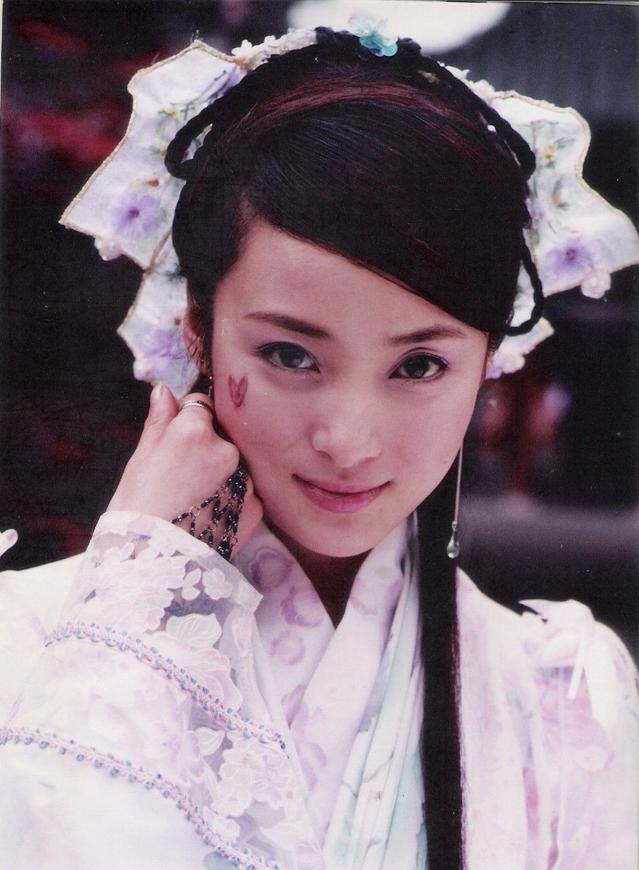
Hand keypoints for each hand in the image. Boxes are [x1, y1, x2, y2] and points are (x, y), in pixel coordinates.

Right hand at [108, 384, 262, 554]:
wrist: (152, 566)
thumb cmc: (138, 510)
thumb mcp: (141, 459)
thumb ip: (159, 421)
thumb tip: (164, 392)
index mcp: (195, 431)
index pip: (201, 405)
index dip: (187, 421)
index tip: (176, 441)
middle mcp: (227, 450)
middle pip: (221, 436)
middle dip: (207, 448)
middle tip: (183, 477)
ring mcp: (246, 480)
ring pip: (235, 465)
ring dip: (222, 474)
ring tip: (195, 501)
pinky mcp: (256, 507)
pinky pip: (245, 492)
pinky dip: (232, 499)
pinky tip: (209, 515)